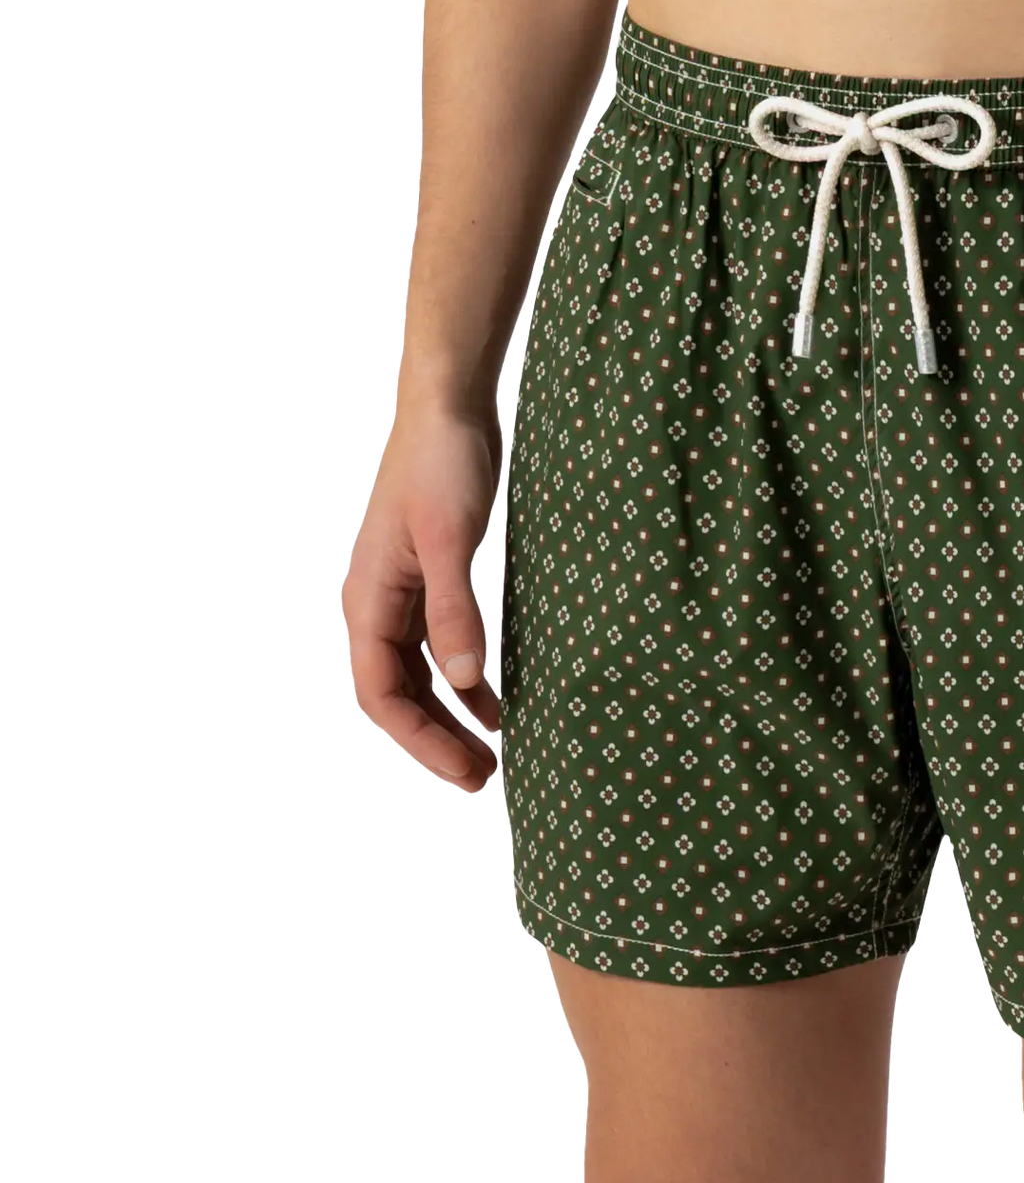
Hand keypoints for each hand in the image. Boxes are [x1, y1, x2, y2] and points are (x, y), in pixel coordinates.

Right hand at [340, 402, 505, 794]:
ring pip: (419, 672)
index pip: (382, 695)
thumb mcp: (452, 537)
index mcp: (368, 600)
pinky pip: (437, 643)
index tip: (466, 771)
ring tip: (495, 751)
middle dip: (438, 739)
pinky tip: (495, 693)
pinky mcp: (429, 574)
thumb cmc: (444, 462)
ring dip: (451, 713)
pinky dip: (464, 674)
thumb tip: (462, 682)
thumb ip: (454, 609)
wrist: (449, 403)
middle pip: (399, 693)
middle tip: (485, 779)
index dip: (421, 740)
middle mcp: (376, 603)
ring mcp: (401, 589)